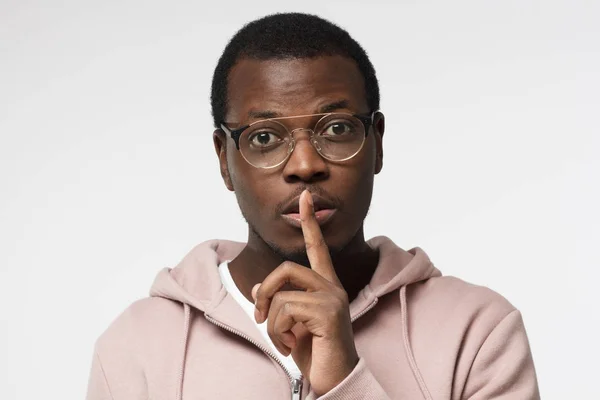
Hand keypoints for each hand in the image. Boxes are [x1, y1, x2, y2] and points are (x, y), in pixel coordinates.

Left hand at [252, 190, 358, 395]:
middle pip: (286, 268)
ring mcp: (332, 298)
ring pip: (281, 294)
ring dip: (271, 323)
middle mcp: (332, 287)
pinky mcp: (328, 313)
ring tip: (283, 342)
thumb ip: (282, 301)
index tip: (304, 197)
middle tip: (259, 315)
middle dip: (264, 291)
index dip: (309, 222)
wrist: (336, 379)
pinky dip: (277, 333)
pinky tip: (291, 347)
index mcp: (325, 286)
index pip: (316, 248)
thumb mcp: (293, 324)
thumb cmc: (315, 352)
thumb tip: (259, 288)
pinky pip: (284, 311)